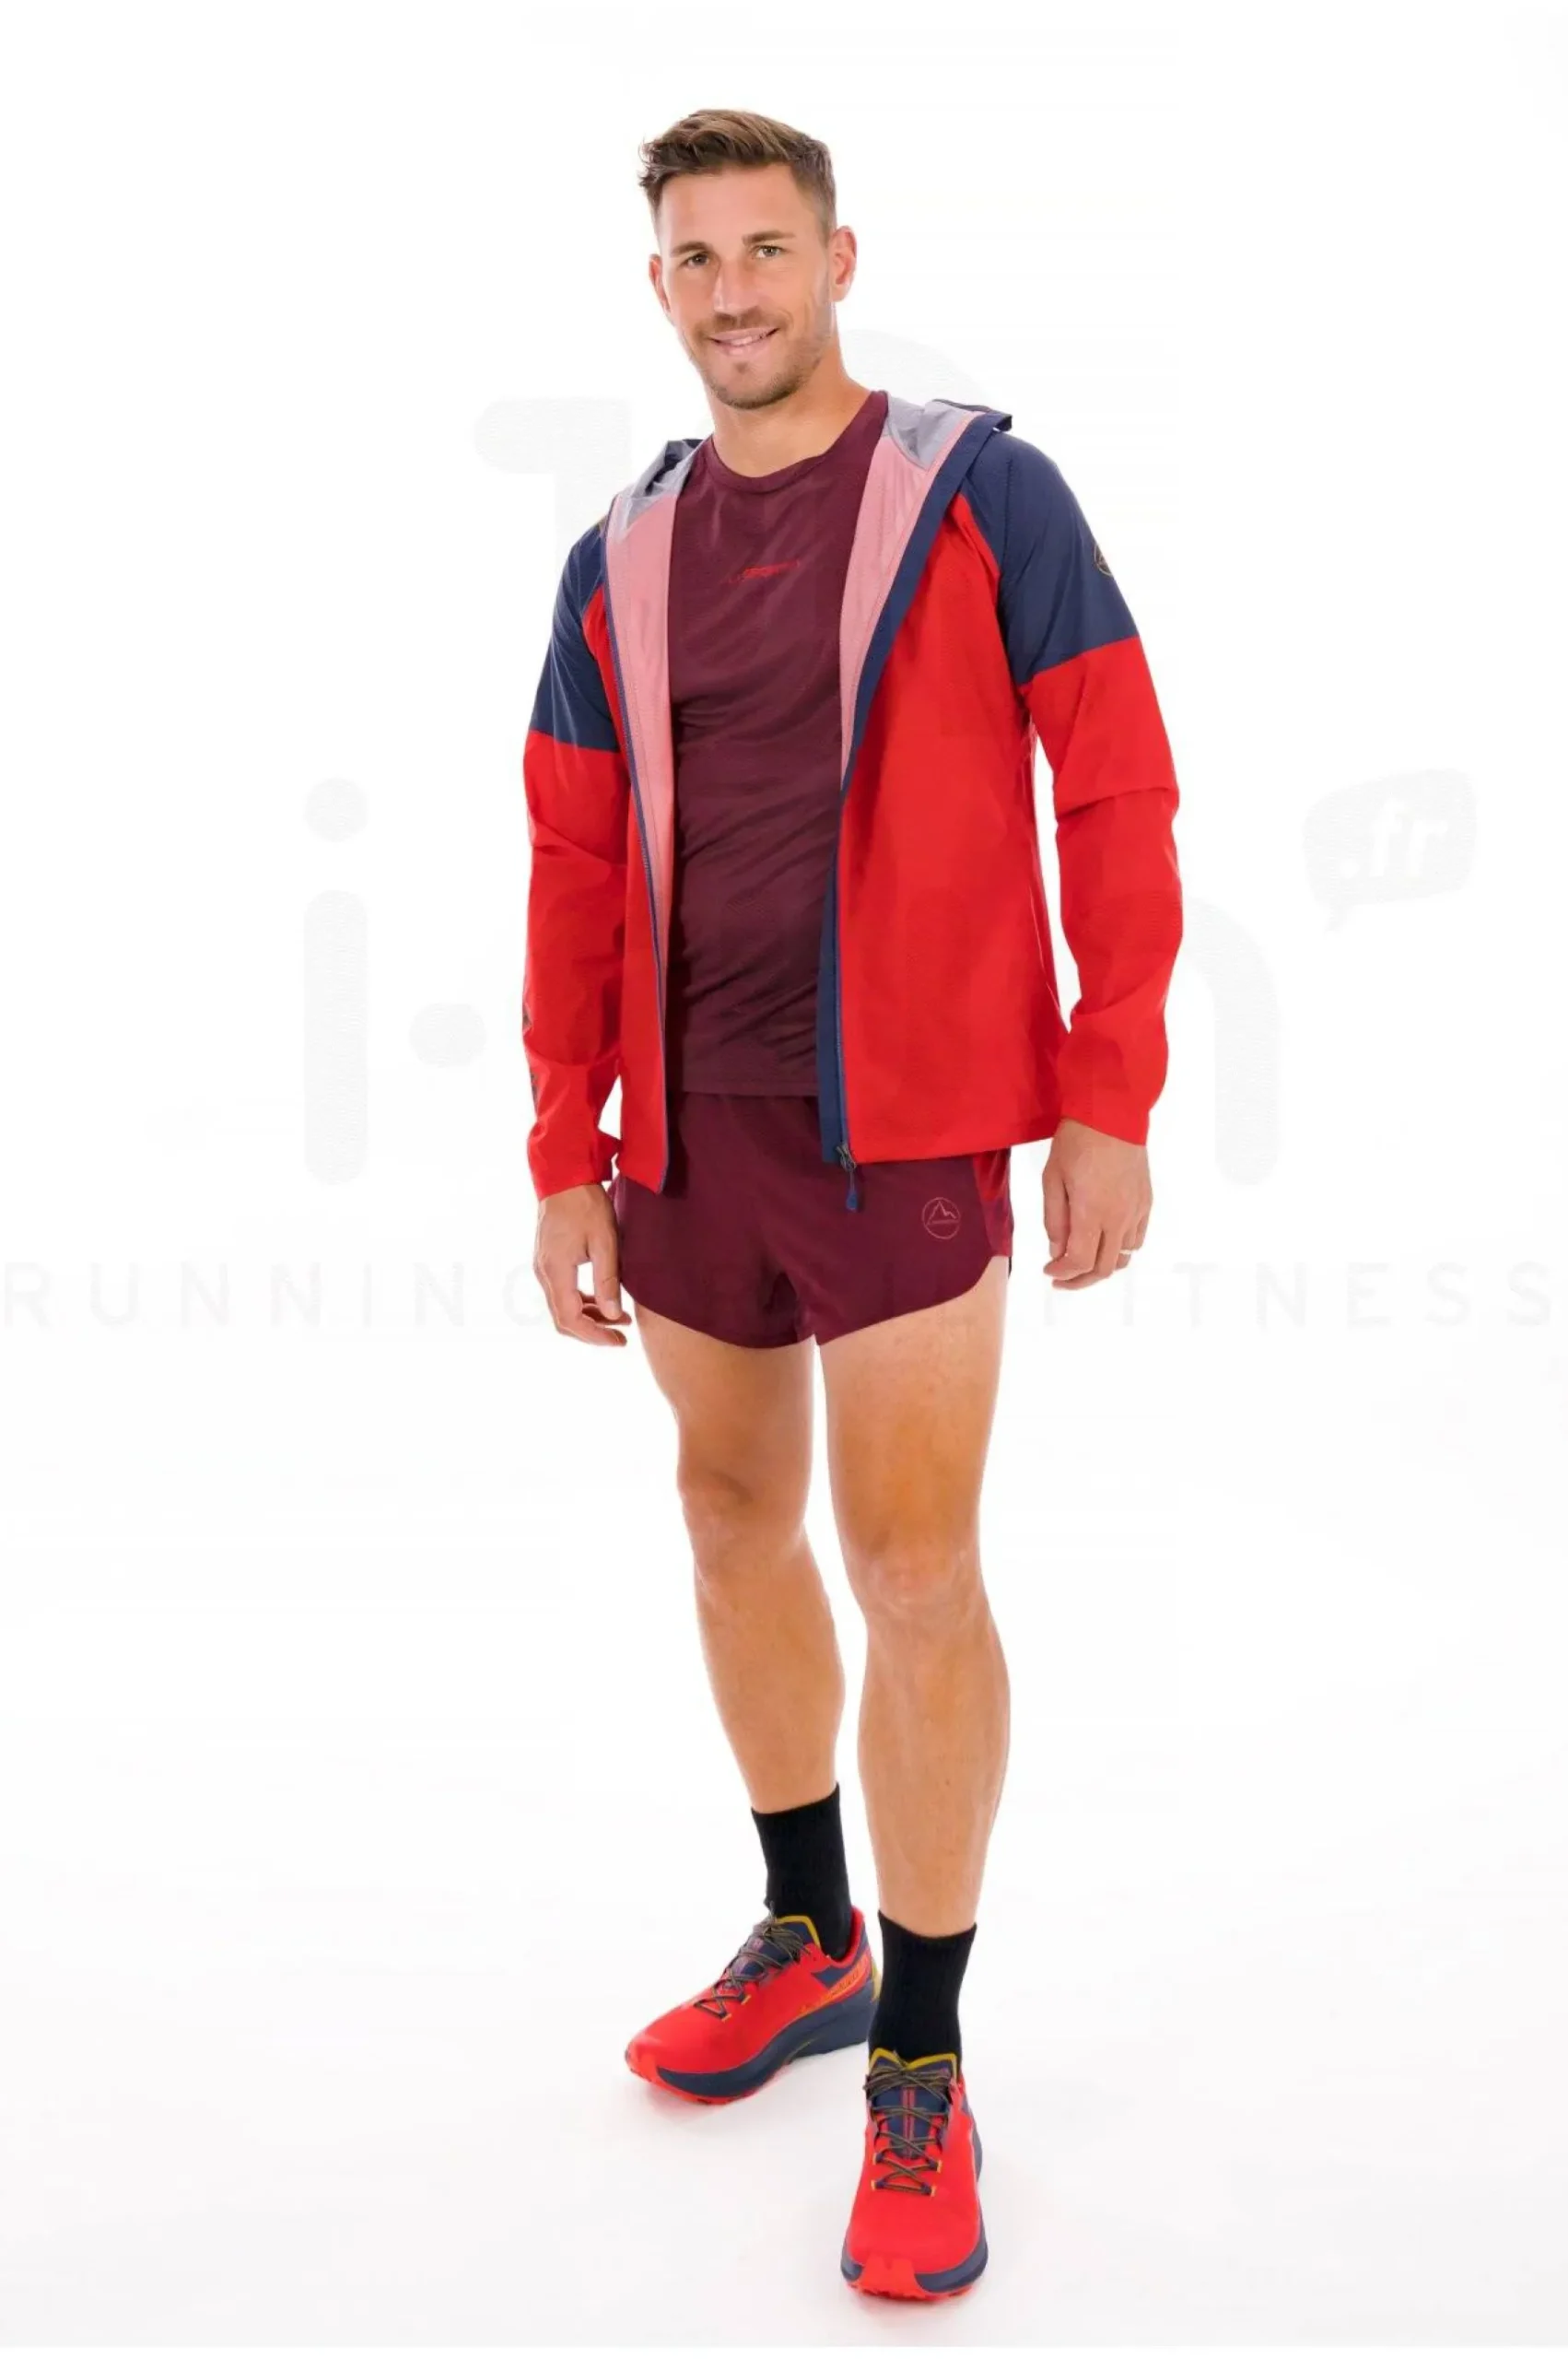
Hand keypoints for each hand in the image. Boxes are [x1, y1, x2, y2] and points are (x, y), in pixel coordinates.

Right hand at [532, 1180, 633, 1344]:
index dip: (594, 1335)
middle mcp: (544, 1273)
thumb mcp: (605, 1242)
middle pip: (563, 1319)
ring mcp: (543, 1267)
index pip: (570, 1319)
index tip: (618, 1341)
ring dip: (589, 1317)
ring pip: (562, 1306)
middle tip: (621, 1337)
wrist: (564, 1176)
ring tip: (619, 1319)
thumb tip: (612, 1315)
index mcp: (556, 1271)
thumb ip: (608, 1280)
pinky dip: (582, 1302)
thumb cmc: (586, 1204)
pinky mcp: (548, 1260)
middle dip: (592, 1331)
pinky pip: (562, 1292)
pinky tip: (604, 1300)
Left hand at [1041, 1118, 1150, 1288]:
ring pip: (1124, 1257)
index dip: (1063, 1273)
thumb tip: (1057, 1250)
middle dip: (1080, 1280)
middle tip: (1061, 1277)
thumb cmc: (1076, 1142)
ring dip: (1102, 1266)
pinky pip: (1137, 1239)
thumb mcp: (1052, 1179)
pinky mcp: (1146, 1202)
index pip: (1080, 1262)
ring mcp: (1136, 1212)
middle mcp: (1119, 1219)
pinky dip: (1121, 1249)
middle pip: (1104, 1268)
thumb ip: (1055, 1220)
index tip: (1048, 1270)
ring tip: (1083, 1261)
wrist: (1112, 1114)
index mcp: (1093, 1214)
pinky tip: (1106, 1241)